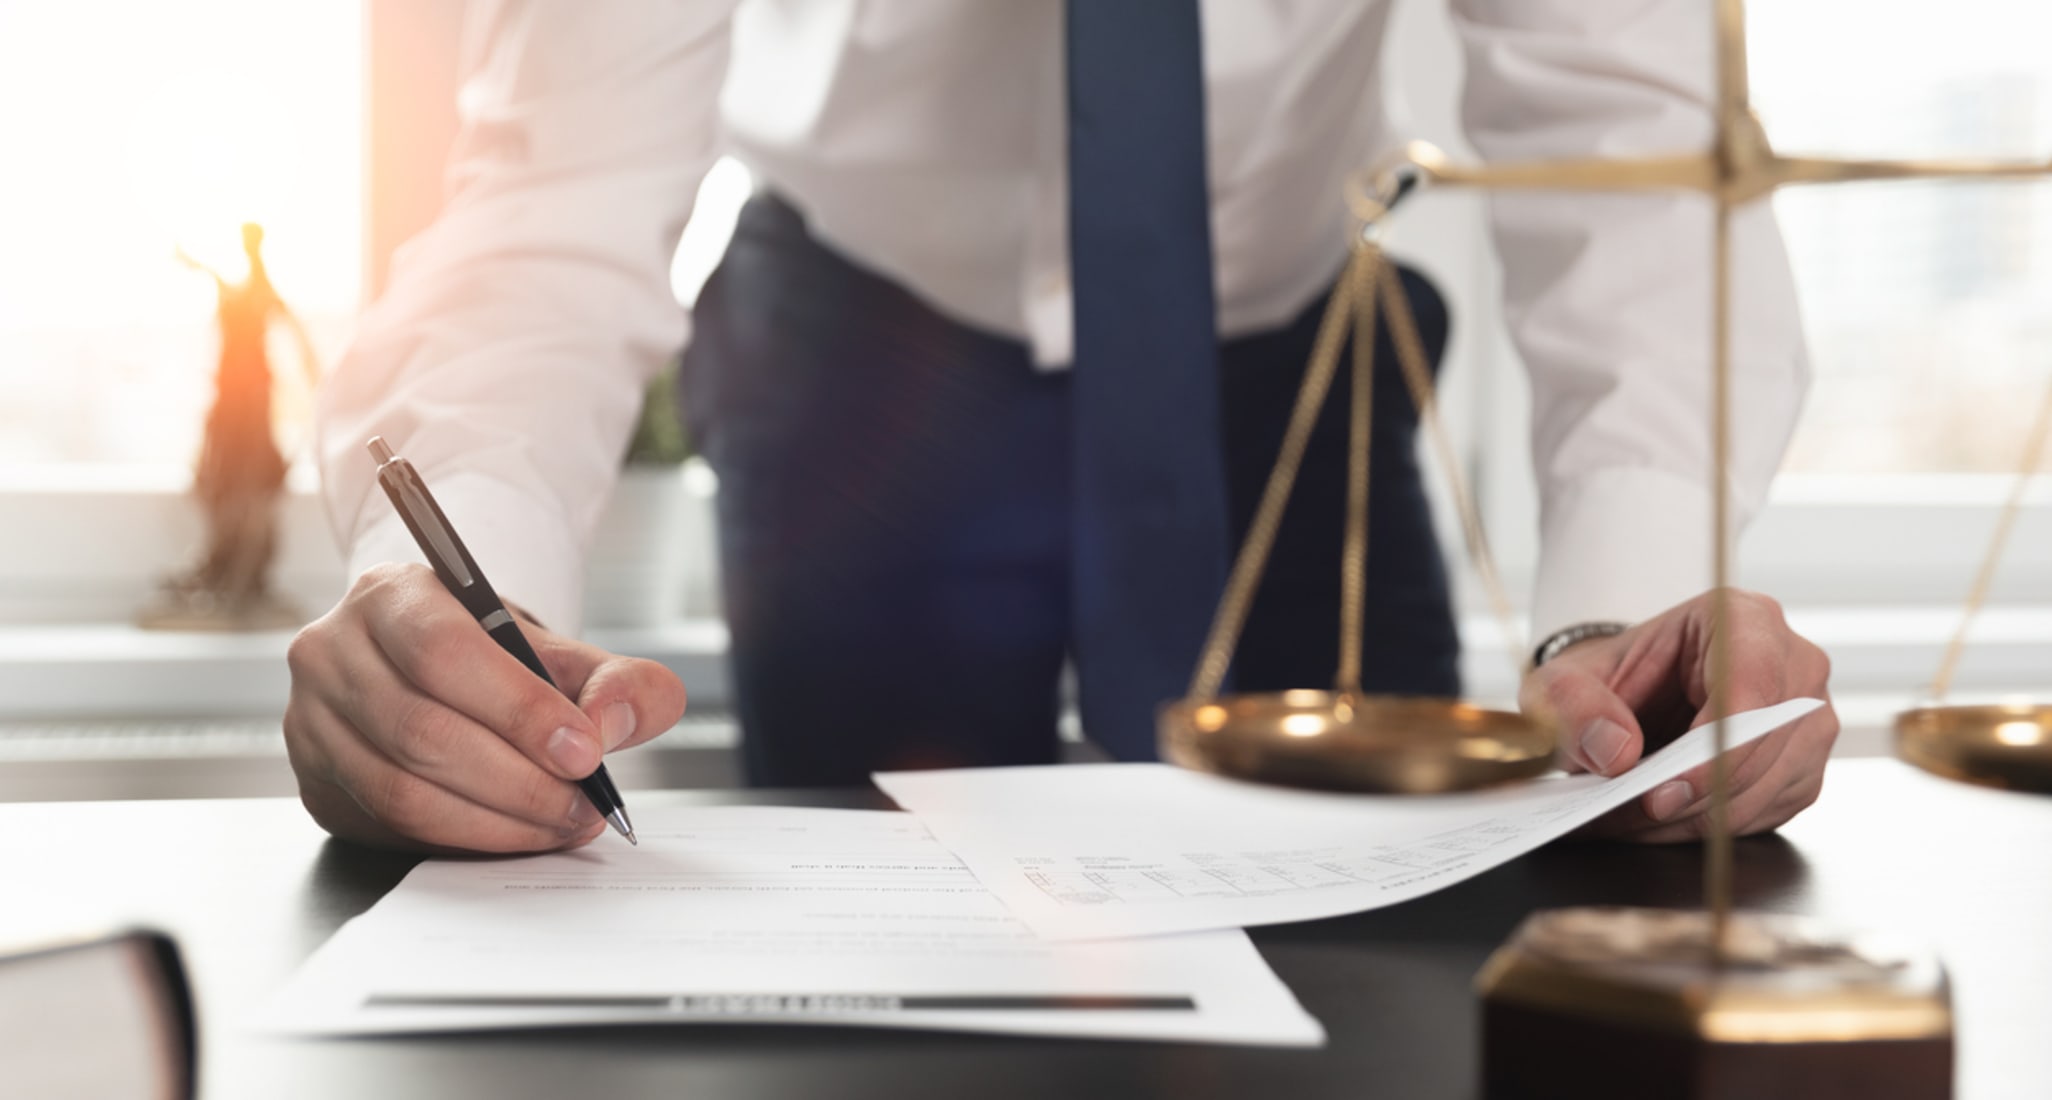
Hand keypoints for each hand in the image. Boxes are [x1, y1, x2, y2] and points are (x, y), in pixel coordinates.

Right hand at [285, 563, 687, 853]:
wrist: (442, 677)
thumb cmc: (498, 663)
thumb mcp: (564, 654)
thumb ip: (618, 679)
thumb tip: (613, 724)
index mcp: (391, 595)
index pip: (443, 652)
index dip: (518, 709)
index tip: (584, 751)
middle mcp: (333, 652)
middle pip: (422, 730)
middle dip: (518, 780)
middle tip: (582, 804)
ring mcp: (312, 720)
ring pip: (401, 790)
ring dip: (495, 820)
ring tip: (561, 822)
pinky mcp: (315, 782)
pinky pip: (389, 826)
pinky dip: (465, 839)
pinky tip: (517, 833)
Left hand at [1518, 589, 1837, 843]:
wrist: (1626, 695)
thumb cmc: (1606, 679)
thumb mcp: (1563, 682)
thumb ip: (1577, 707)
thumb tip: (1617, 753)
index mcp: (1742, 619)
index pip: (1750, 689)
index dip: (1711, 751)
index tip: (1658, 796)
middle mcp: (1792, 664)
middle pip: (1762, 748)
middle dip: (1689, 797)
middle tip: (1618, 819)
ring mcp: (1806, 718)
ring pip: (1765, 790)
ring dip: (1692, 820)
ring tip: (1624, 824)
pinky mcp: (1802, 766)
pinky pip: (1766, 814)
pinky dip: (1709, 828)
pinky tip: (1659, 824)